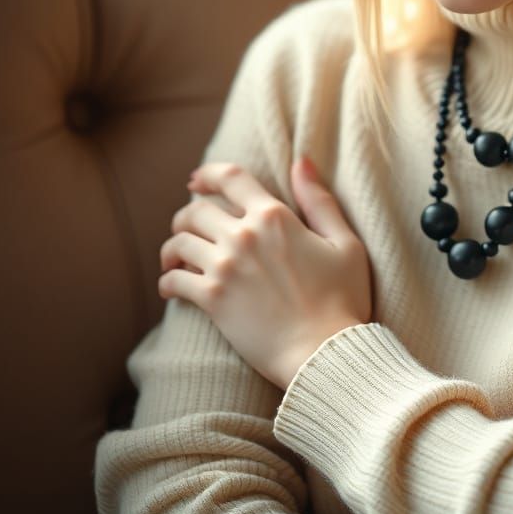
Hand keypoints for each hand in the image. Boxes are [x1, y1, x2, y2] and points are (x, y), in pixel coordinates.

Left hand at [158, 157, 373, 390]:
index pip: (231, 178)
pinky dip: (168, 281)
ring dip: (172, 249)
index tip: (196, 180)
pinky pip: (173, 281)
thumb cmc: (342, 299)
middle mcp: (244, 235)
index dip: (208, 174)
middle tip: (187, 228)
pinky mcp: (213, 300)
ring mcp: (225, 267)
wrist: (325, 351)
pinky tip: (173, 286)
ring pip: (178, 243)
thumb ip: (319, 200)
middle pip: (195, 210)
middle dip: (186, 215)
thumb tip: (300, 161)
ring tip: (176, 259)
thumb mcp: (344, 242)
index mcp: (275, 216)